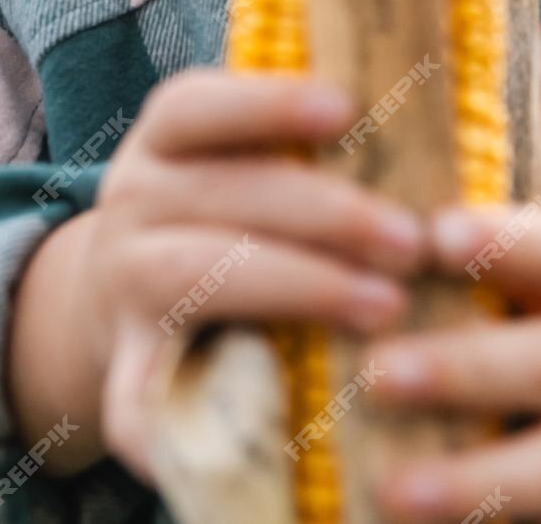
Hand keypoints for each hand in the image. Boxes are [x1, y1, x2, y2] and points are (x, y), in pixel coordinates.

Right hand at [4, 67, 426, 478]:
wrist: (113, 292)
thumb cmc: (224, 214)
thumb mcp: (237, 161)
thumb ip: (307, 147)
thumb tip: (426, 130)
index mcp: (164, 138)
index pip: (198, 105)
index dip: (269, 102)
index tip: (346, 107)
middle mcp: (133, 199)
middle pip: (219, 192)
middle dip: (324, 213)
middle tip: (410, 241)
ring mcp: (123, 281)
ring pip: (197, 274)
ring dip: (298, 286)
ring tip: (384, 307)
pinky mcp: (125, 363)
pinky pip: (134, 398)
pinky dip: (169, 423)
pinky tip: (244, 437)